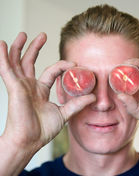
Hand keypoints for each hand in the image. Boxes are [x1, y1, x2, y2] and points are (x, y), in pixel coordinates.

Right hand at [0, 33, 95, 153]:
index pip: (51, 72)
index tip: (75, 64)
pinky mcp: (14, 88)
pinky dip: (3, 57)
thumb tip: (93, 97)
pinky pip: (6, 69)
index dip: (62, 66)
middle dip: (35, 48)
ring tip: (24, 34)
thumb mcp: (63, 114)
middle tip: (43, 35)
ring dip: (20, 48)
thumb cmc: (42, 130)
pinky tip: (1, 44)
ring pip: (17, 62)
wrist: (29, 141)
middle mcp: (29, 86)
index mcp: (40, 91)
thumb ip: (77, 104)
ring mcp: (20, 86)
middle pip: (30, 62)